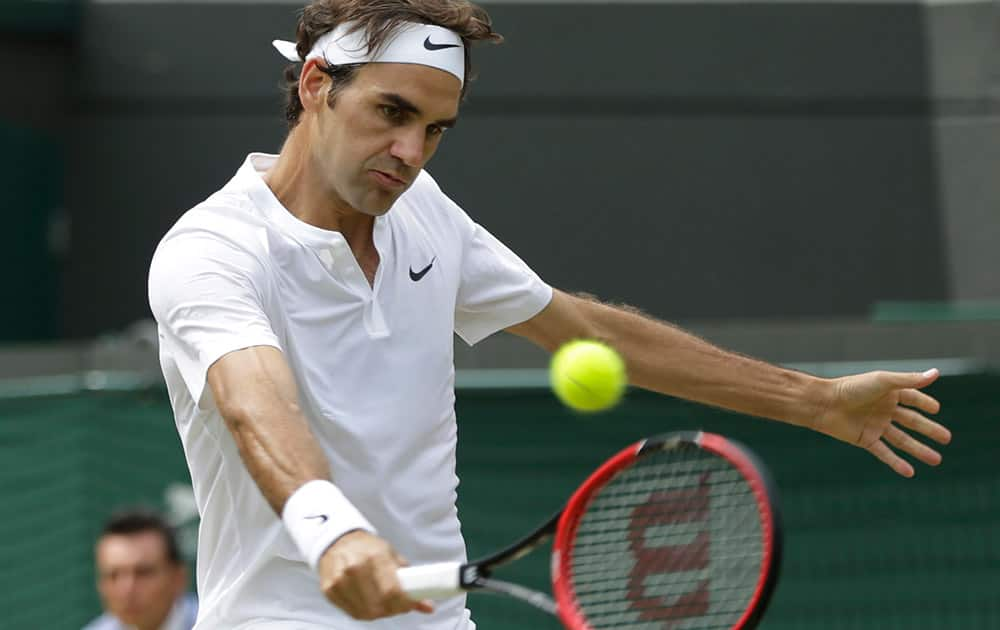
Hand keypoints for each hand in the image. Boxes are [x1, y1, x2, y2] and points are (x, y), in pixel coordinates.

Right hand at [317, 530, 433, 619]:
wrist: (338, 540)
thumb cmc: (368, 548)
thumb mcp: (391, 555)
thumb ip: (409, 580)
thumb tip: (428, 606)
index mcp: (375, 556)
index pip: (392, 591)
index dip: (404, 604)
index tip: (412, 605)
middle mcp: (355, 568)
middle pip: (378, 606)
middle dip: (393, 610)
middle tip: (399, 606)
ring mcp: (339, 580)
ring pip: (365, 612)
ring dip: (379, 612)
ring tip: (384, 604)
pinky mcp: (329, 590)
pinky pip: (351, 612)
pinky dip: (364, 611)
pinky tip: (369, 602)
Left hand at [811, 368, 950, 476]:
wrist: (824, 404)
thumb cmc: (852, 388)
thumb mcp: (883, 381)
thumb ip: (909, 380)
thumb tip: (936, 373)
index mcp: (887, 393)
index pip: (912, 398)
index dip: (924, 403)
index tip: (936, 410)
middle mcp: (883, 409)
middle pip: (911, 421)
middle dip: (929, 430)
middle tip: (947, 438)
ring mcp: (875, 425)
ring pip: (902, 440)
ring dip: (919, 450)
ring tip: (937, 460)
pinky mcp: (865, 439)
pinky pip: (884, 453)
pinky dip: (896, 462)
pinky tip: (910, 472)